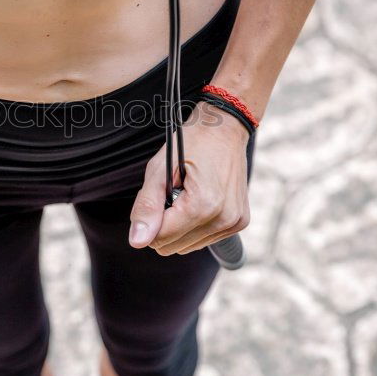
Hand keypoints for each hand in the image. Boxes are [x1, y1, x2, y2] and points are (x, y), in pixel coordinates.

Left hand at [129, 101, 251, 254]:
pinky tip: (200, 200)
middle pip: (172, 246)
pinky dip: (195, 225)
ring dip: (180, 226)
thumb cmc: (191, 143)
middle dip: (164, 224)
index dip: (150, 219)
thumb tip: (137, 242)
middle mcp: (224, 218)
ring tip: (187, 195)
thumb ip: (147, 206)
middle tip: (173, 193)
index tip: (158, 196)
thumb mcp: (159, 169)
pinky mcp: (239, 223)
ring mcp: (234, 223)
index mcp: (203, 205)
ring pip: (187, 247)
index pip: (160, 238)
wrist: (225, 128)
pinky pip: (204, 239)